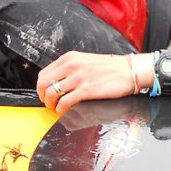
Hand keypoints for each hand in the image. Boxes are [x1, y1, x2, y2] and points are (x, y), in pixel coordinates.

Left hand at [36, 50, 153, 113]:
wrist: (129, 70)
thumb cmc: (111, 67)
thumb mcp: (86, 60)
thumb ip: (72, 68)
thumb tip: (59, 82)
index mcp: (70, 58)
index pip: (44, 73)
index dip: (41, 87)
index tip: (45, 94)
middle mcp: (72, 66)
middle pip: (43, 83)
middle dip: (43, 96)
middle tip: (49, 103)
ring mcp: (78, 78)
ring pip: (51, 93)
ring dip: (51, 104)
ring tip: (57, 108)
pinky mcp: (86, 90)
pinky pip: (64, 102)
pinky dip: (61, 110)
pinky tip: (65, 111)